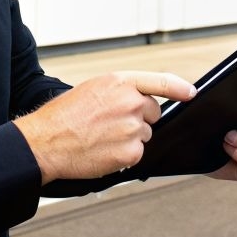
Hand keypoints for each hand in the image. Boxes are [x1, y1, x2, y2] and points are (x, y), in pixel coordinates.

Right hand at [15, 71, 195, 183]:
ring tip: (102, 137)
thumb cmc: (63, 116)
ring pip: (144, 134)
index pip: (161, 81)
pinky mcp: (131, 151)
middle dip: (139, 119)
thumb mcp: (92, 89)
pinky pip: (137, 153)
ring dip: (129, 138)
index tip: (191, 92)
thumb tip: (140, 100)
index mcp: (120, 82)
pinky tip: (103, 150)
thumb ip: (120, 91)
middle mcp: (130, 102)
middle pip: (153, 112)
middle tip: (111, 124)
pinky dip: (124, 155)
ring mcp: (133, 127)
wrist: (45, 142)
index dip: (179, 87)